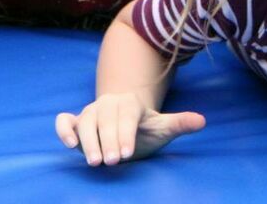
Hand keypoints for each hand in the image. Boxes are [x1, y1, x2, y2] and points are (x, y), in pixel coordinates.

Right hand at [55, 92, 205, 165]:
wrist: (126, 123)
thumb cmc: (146, 128)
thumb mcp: (163, 127)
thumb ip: (179, 123)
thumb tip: (202, 121)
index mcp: (130, 104)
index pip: (127, 117)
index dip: (126, 134)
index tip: (128, 153)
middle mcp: (108, 105)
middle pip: (105, 120)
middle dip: (109, 141)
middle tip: (113, 162)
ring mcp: (90, 112)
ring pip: (85, 122)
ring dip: (87, 141)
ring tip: (94, 161)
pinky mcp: (75, 121)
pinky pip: (64, 122)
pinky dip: (64, 130)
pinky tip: (70, 144)